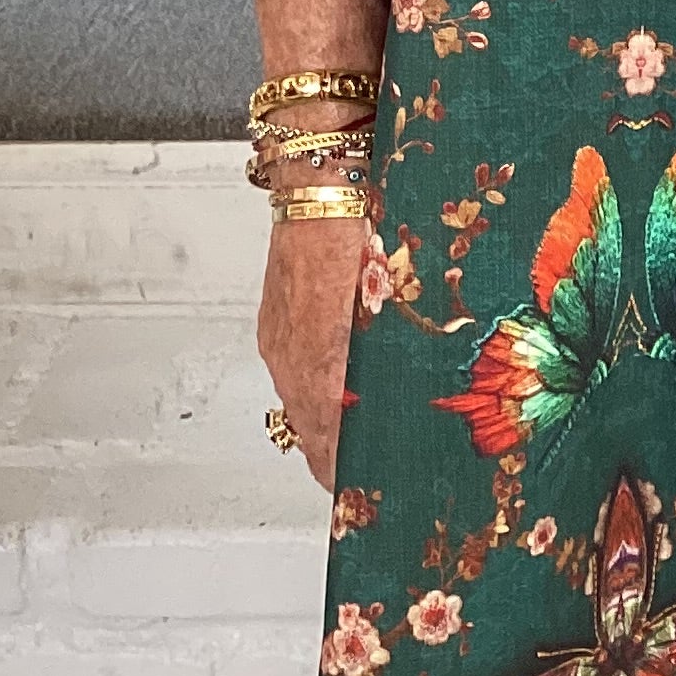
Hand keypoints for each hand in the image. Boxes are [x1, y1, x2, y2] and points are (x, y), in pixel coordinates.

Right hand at [257, 216, 366, 493]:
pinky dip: (306, 390)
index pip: (324, 428)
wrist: (316, 190)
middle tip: (348, 475)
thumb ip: (386, 345)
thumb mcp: (385, 295)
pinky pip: (288, 369)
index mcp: (320, 351)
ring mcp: (278, 335)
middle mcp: (291, 350)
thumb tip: (401, 383)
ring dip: (316, 423)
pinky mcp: (274, 320)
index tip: (347, 485)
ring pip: (294, 397)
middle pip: (306, 421)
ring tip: (338, 446)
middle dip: (326, 453)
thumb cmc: (358, 232)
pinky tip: (323, 393)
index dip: (335, 463)